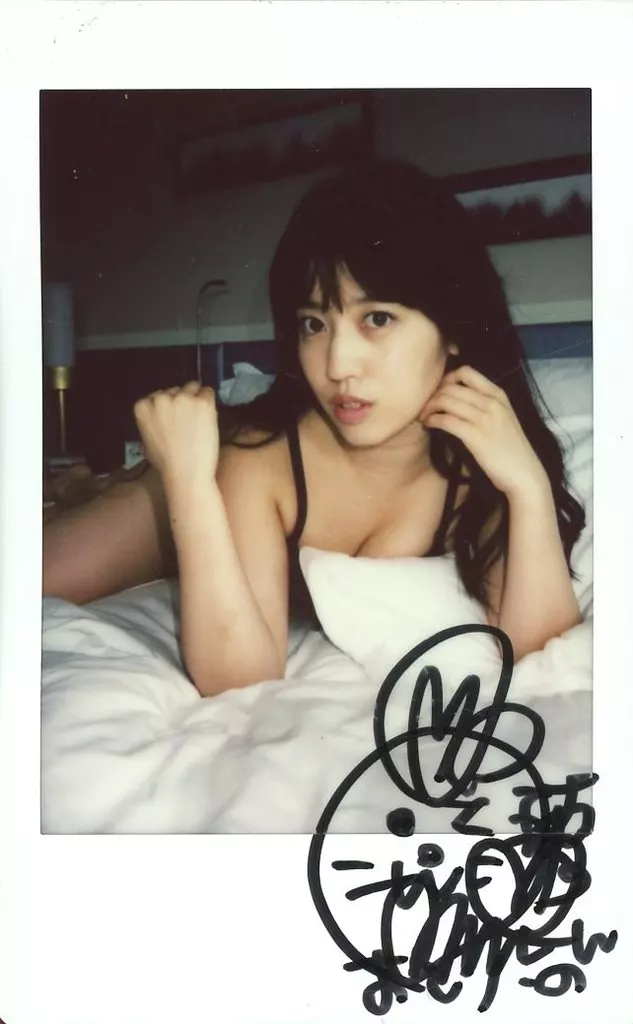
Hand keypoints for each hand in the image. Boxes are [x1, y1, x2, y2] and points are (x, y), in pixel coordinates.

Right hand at [133, 381, 218, 485]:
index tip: (172, 416)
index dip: (167, 406)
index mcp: (143, 407)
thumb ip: (150, 422)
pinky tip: (208, 417)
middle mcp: (161, 399)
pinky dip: (209, 402)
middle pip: (174, 390)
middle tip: (187, 420)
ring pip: (192, 387)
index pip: (157, 395)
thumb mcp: (146, 441)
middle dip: (181, 401)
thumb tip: (158, 416)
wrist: (186, 472)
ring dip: (195, 398)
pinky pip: (208, 392)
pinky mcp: (202, 402)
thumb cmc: (167, 462)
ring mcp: (182, 399)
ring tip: (199, 418)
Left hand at [419, 365, 548, 497]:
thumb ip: (485, 405)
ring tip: (424, 416)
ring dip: (429, 407)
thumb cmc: (511, 449)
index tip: (439, 391)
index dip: (447, 378)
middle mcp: (491, 402)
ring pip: (446, 400)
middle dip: (433, 395)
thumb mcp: (503, 418)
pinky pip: (446, 420)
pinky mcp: (475, 436)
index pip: (467, 372)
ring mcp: (484, 418)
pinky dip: (432, 420)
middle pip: (452, 386)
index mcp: (498, 395)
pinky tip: (428, 424)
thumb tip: (458, 400)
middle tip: (426, 407)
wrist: (523, 473)